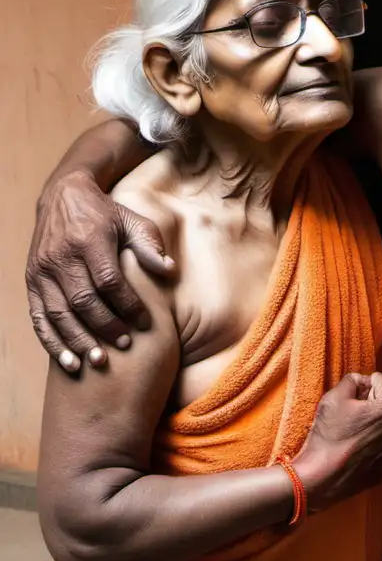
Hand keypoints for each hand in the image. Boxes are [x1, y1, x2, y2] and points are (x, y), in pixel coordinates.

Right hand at [26, 171, 173, 371]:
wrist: (62, 197)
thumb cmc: (106, 214)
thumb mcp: (132, 221)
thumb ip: (150, 246)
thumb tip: (170, 271)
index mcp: (88, 240)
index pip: (108, 280)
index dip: (127, 305)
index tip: (145, 323)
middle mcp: (61, 257)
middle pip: (83, 300)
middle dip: (105, 327)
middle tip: (126, 344)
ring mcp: (42, 271)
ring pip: (59, 313)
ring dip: (79, 341)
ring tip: (100, 361)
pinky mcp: (32, 282)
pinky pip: (39, 318)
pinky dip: (53, 343)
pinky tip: (70, 362)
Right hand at [293, 372, 381, 509]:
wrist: (324, 477)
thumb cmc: (329, 436)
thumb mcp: (334, 397)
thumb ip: (352, 380)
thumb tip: (361, 379)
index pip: (380, 380)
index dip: (362, 386)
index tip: (350, 400)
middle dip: (374, 403)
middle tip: (353, 416)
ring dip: (378, 421)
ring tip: (357, 432)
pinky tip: (363, 446)